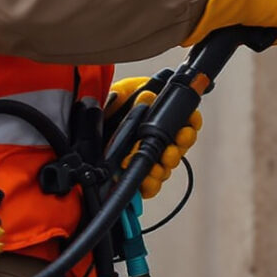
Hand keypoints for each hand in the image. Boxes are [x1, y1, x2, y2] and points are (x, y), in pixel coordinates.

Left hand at [107, 77, 199, 198]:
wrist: (85, 126)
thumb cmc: (107, 108)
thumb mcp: (122, 92)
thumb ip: (137, 91)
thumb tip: (148, 95)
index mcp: (160, 117)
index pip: (186, 121)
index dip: (191, 122)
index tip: (188, 124)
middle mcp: (157, 139)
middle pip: (181, 145)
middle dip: (180, 145)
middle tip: (173, 145)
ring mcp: (148, 158)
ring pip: (168, 166)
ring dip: (166, 164)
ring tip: (159, 161)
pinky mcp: (137, 177)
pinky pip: (152, 186)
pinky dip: (152, 183)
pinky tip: (147, 177)